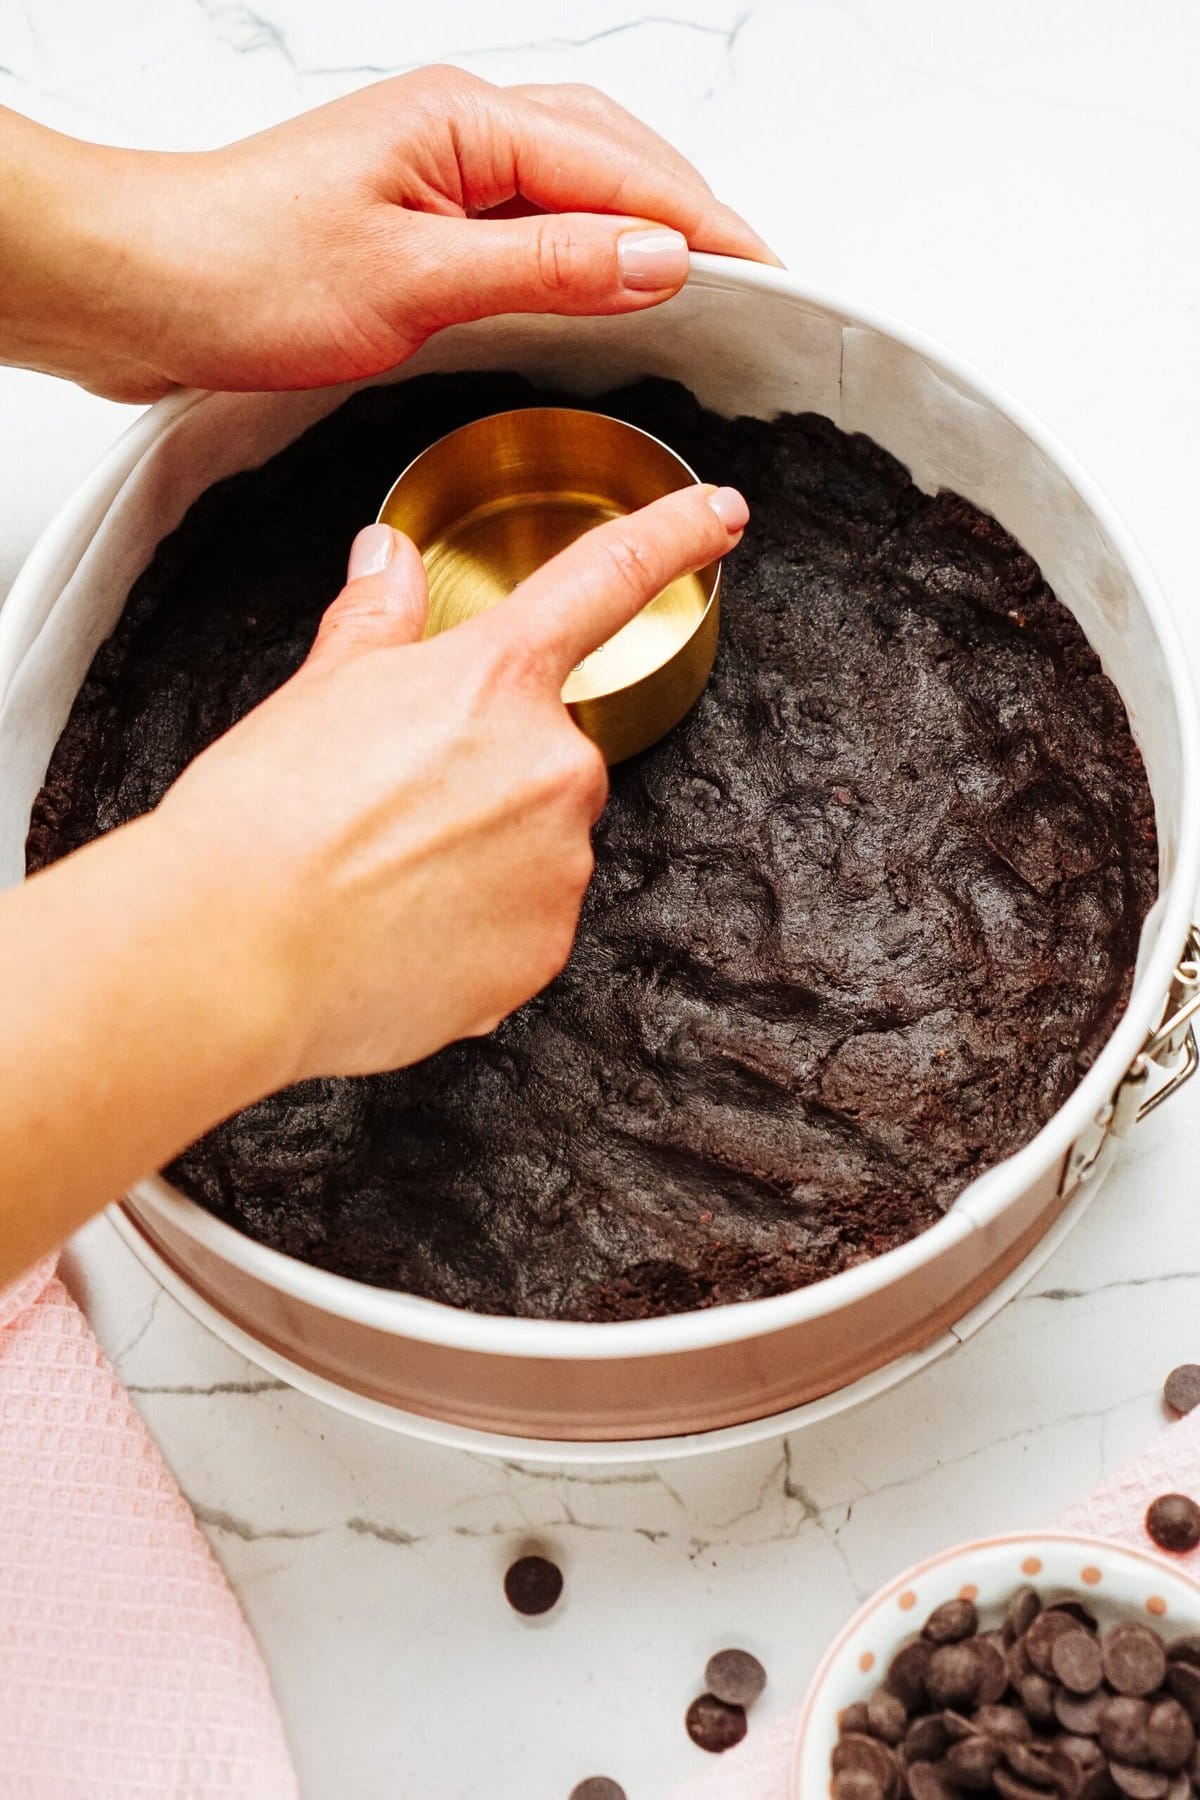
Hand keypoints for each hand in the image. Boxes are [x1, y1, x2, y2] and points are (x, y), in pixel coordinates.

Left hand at [0, 72, 775, 400]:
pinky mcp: (417, 215)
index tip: (775, 279)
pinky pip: (531, 218)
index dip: (712, 228)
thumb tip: (660, 258)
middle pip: (616, 157)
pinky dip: (585, 246)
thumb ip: (547, 267)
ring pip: (577, 182)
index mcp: (466, 124)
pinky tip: (602, 282)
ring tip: (704, 284)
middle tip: (760, 284)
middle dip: (694, 214)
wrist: (142, 284)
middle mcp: (458, 130)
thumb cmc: (242, 268)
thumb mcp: (415, 282)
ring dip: (643, 225)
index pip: (629, 173)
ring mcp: (438, 170)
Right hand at [155, 482, 749, 1079]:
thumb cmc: (265, 817)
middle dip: (487, 775)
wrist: (236, 951)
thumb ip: (378, 618)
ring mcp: (559, 865)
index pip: (608, 579)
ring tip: (387, 881)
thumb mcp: (318, 687)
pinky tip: (403, 935)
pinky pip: (526, 927)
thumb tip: (389, 557)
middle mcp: (553, 765)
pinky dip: (478, 931)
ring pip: (541, 846)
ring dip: (485, 857)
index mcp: (497, 679)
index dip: (674, 533)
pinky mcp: (544, 952)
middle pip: (550, 754)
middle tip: (394, 808)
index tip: (722, 513)